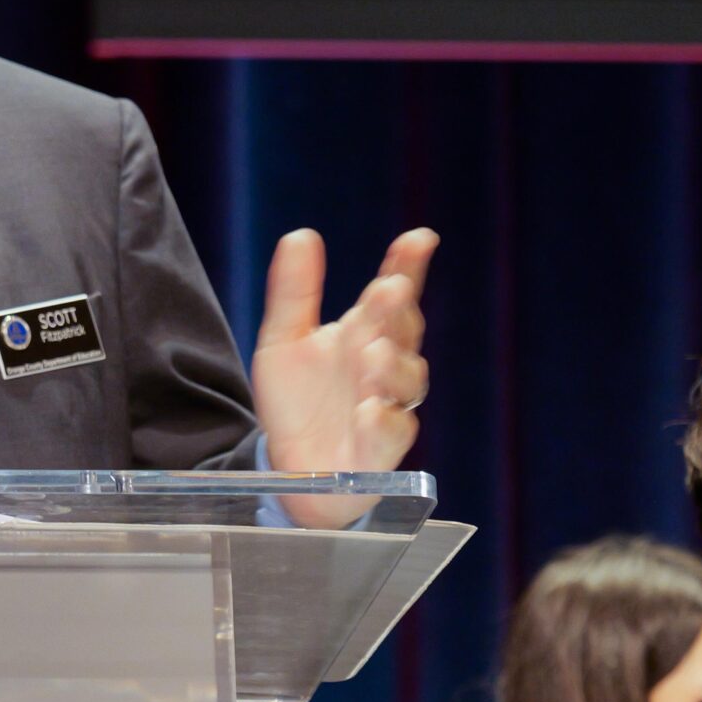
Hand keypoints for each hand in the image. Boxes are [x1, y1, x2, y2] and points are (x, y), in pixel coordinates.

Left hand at [251, 226, 436, 516]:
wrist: (287, 466)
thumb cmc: (296, 402)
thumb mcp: (282, 342)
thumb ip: (293, 292)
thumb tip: (301, 235)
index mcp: (365, 332)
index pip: (393, 293)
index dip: (408, 266)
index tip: (419, 239)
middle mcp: (383, 366)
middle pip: (404, 332)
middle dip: (399, 312)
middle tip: (389, 290)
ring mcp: (387, 406)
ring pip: (407, 382)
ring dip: (392, 366)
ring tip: (372, 354)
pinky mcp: (379, 450)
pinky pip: (391, 433)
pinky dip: (383, 422)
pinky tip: (369, 410)